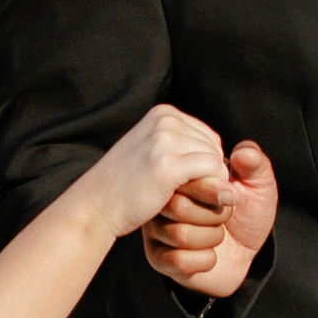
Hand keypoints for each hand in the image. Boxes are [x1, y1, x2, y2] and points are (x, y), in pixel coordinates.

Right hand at [90, 102, 230, 250]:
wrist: (96, 204)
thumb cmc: (125, 184)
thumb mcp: (151, 152)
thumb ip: (182, 146)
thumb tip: (221, 159)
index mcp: (163, 113)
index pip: (208, 136)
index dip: (206, 162)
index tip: (191, 182)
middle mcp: (165, 120)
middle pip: (214, 146)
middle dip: (210, 173)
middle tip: (190, 194)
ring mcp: (165, 140)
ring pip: (216, 160)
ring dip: (210, 183)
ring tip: (186, 198)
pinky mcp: (168, 164)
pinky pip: (212, 172)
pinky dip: (212, 189)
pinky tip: (195, 201)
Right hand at [141, 135, 279, 297]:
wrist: (245, 254)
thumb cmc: (247, 215)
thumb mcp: (258, 186)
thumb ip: (254, 165)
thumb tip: (243, 153)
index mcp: (183, 175)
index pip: (186, 175)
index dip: (215, 189)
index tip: (232, 196)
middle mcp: (163, 198)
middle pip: (179, 206)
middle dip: (216, 216)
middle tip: (226, 217)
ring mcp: (156, 228)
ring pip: (180, 234)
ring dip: (212, 238)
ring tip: (218, 235)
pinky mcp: (157, 257)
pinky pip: (179, 260)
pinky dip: (206, 260)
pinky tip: (211, 255)